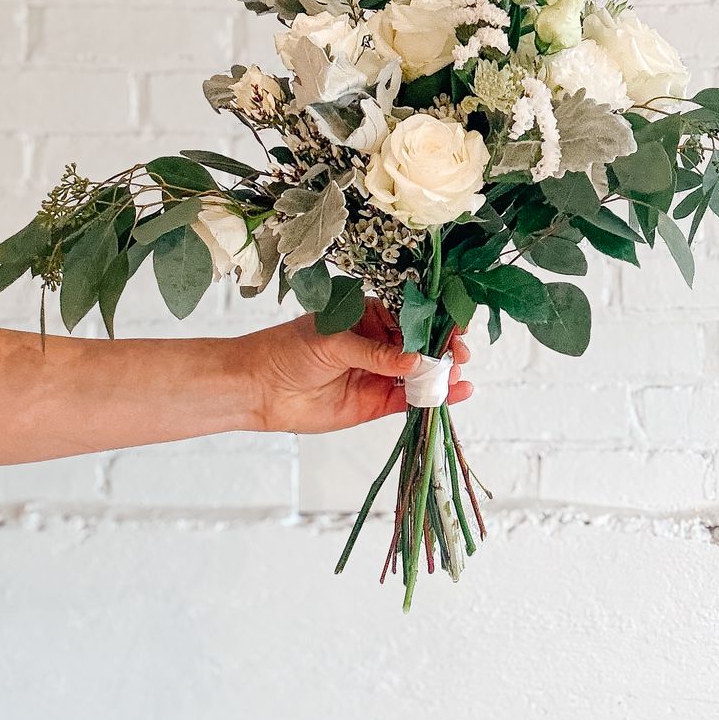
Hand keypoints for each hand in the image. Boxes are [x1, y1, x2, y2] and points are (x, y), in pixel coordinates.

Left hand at [238, 299, 471, 433]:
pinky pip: (410, 401)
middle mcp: (378, 344)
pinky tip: (454, 394)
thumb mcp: (334, 343)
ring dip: (443, 375)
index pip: (409, 316)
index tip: (454, 327)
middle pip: (421, 345)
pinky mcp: (376, 403)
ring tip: (459, 376)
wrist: (259, 388)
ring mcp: (379, 374)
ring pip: (420, 374)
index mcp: (368, 316)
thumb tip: (415, 362)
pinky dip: (433, 398)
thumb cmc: (288, 351)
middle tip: (459, 355)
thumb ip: (375, 354)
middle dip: (444, 349)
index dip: (434, 321)